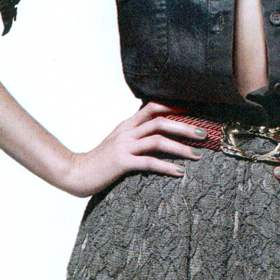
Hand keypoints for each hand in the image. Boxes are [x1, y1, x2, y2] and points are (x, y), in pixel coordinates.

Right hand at [61, 103, 205, 196]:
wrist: (76, 172)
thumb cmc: (100, 161)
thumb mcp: (117, 142)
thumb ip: (134, 135)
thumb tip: (154, 133)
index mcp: (127, 125)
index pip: (152, 107)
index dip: (173, 107)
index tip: (193, 112)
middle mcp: (127, 132)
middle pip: (160, 121)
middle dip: (184, 127)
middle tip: (203, 134)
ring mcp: (124, 146)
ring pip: (158, 140)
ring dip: (180, 147)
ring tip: (197, 155)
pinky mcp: (122, 162)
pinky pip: (149, 162)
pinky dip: (167, 167)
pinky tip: (180, 172)